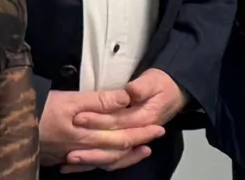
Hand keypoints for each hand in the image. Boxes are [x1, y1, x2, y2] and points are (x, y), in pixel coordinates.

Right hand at [38, 89, 163, 171]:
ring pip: (105, 159)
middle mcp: (84, 149)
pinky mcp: (63, 158)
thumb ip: (100, 101)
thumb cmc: (40, 108)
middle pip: (117, 149)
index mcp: (88, 134)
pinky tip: (108, 159)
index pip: (122, 135)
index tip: (159, 126)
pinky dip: (103, 161)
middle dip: (138, 143)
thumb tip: (127, 98)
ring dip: (125, 155)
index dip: (142, 131)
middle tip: (157, 136)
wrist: (10, 124)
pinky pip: (90, 164)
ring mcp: (73, 156)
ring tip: (139, 150)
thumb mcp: (70, 99)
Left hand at [64, 70, 186, 172]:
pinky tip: (81, 164)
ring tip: (70, 160)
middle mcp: (139, 132)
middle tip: (70, 148)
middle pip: (112, 142)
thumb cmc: (162, 85)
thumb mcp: (153, 81)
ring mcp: (134, 140)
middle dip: (90, 146)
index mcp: (145, 117)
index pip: (117, 121)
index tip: (79, 117)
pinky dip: (97, 162)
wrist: (174, 93)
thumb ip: (141, 87)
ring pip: (112, 156)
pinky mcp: (128, 143)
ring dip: (92, 159)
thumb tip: (130, 91)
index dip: (98, 120)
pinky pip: (113, 158)